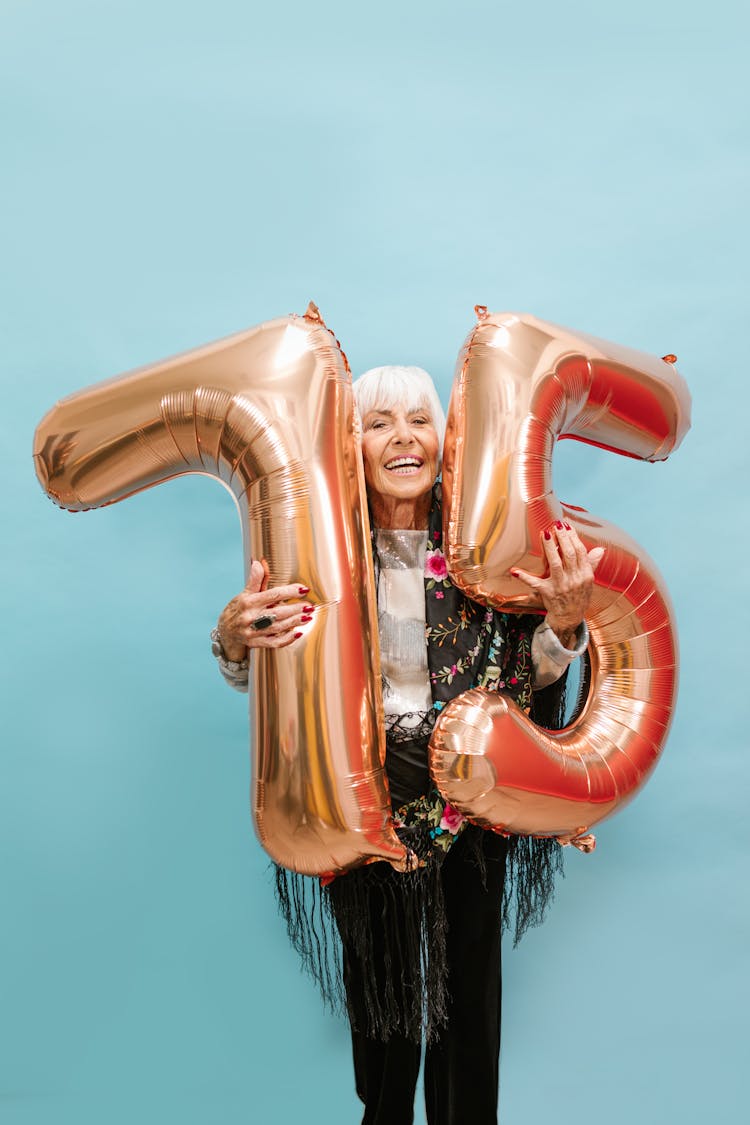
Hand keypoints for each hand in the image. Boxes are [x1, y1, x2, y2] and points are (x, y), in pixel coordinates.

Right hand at [216, 560, 312, 659]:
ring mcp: (253, 632)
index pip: (272, 595)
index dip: (289, 592)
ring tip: (308, 617)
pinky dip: (287, 639)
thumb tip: (258, 563)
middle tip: (309, 606)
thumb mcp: (244, 594)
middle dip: (295, 609)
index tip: (304, 589)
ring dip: (294, 622)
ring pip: (277, 627)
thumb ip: (255, 580)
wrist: (224, 632)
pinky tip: (298, 633)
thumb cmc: (237, 610)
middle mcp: (250, 617)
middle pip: (277, 612)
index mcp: (248, 602)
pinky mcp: (256, 643)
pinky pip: (274, 643)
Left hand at [510, 521, 604, 648]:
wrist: (570, 618)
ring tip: (545, 533)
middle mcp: (575, 579)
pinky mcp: (548, 593)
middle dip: (563, 537)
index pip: (580, 551)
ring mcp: (561, 586)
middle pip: (569, 554)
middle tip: (556, 524)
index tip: (567, 525)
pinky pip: (535, 584)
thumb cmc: (578, 597)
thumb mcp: (588, 581)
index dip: (573, 537)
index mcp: (586, 575)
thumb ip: (592, 564)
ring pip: (555, 563)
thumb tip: (600, 549)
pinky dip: (525, 577)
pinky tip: (515, 570)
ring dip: (550, 548)